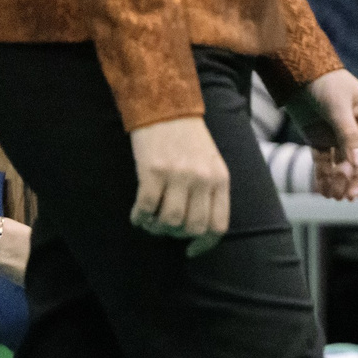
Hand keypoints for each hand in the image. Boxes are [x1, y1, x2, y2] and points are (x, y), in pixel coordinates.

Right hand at [128, 116, 231, 255]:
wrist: (166, 107)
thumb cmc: (189, 140)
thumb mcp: (212, 164)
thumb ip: (211, 192)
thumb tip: (198, 228)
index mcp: (220, 180)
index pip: (218, 225)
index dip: (204, 244)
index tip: (190, 250)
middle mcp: (202, 179)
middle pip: (193, 227)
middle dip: (177, 235)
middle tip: (166, 228)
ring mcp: (177, 175)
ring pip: (169, 221)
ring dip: (157, 228)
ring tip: (151, 221)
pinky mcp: (152, 171)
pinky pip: (145, 208)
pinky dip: (139, 218)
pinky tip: (137, 215)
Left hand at [289, 69, 357, 199]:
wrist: (296, 72)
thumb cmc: (325, 83)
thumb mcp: (338, 108)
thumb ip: (349, 136)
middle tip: (350, 195)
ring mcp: (340, 138)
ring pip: (344, 166)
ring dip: (340, 182)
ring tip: (334, 196)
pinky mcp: (321, 142)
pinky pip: (325, 164)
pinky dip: (324, 178)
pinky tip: (323, 191)